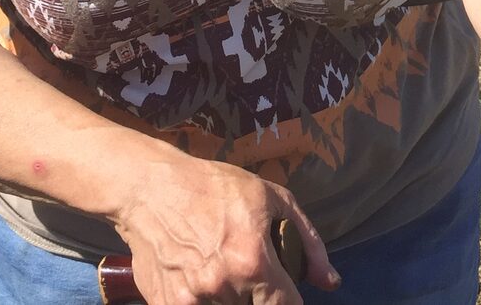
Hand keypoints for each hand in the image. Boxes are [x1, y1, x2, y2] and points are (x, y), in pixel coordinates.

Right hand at [113, 152, 337, 302]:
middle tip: (246, 267)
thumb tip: (330, 282)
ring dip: (230, 296)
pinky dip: (203, 299)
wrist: (150, 189)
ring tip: (221, 267)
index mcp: (254, 263)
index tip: (281, 287)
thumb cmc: (214, 187)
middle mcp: (224, 287)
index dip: (287, 297)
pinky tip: (198, 275)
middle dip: (258, 294)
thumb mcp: (271, 198)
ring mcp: (192, 300)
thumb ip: (308, 243)